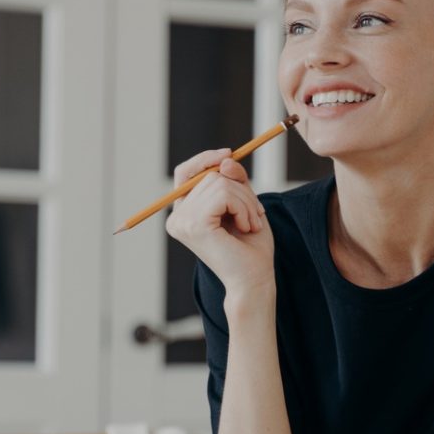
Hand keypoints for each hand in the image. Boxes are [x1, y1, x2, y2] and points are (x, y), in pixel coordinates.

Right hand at [165, 149, 274, 293]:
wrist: (254, 280)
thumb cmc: (250, 247)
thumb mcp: (244, 203)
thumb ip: (234, 179)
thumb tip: (225, 159)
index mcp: (184, 214)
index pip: (185, 172)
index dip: (206, 159)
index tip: (229, 153)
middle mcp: (177, 218)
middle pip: (208, 175)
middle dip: (241, 189)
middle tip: (256, 215)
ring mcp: (182, 222)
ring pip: (219, 182)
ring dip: (246, 200)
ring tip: (252, 224)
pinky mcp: (195, 225)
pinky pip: (224, 194)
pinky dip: (244, 207)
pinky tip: (247, 227)